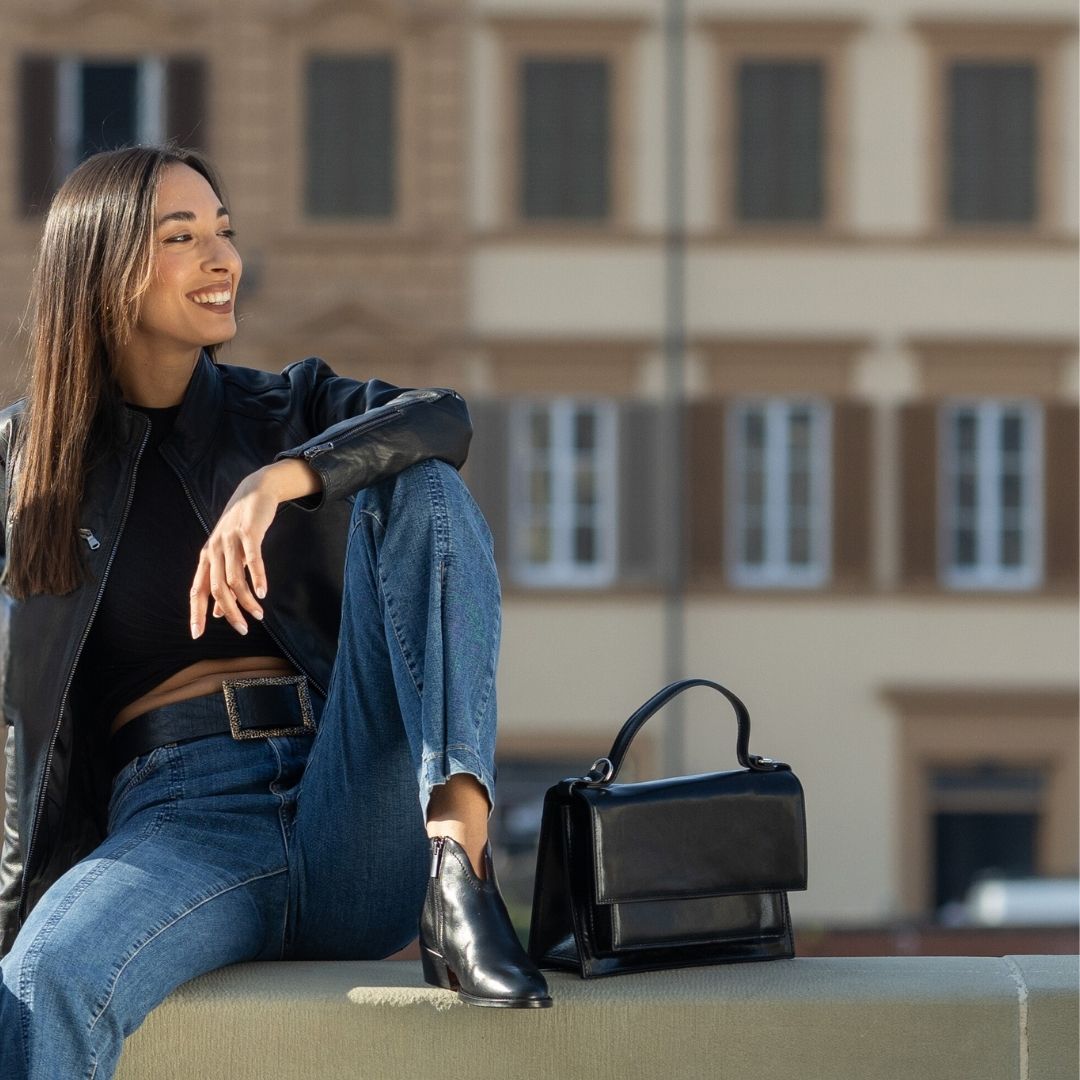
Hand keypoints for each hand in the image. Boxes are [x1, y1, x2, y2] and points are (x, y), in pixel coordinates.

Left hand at [188, 460, 319, 638]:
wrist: (253, 493)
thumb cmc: (240, 528)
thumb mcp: (227, 555)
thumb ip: (221, 582)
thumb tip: (218, 613)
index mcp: (207, 558)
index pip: (197, 590)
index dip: (196, 613)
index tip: (197, 635)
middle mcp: (214, 551)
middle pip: (217, 589)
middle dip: (230, 612)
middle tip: (242, 630)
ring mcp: (230, 541)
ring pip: (235, 579)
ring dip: (247, 600)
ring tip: (259, 615)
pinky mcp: (248, 533)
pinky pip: (252, 560)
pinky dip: (258, 577)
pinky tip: (263, 593)